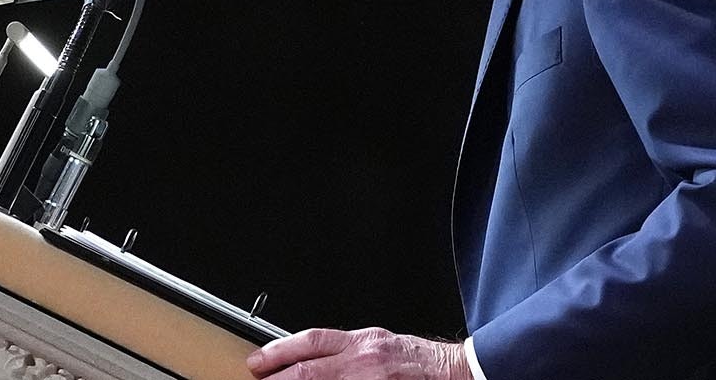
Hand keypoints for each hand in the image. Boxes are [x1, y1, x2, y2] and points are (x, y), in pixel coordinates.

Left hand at [246, 328, 469, 379]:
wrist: (458, 372)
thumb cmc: (417, 361)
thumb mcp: (377, 343)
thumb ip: (344, 352)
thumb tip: (305, 362)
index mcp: (363, 342)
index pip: (312, 342)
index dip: (279, 352)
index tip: (258, 363)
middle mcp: (366, 362)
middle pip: (310, 373)